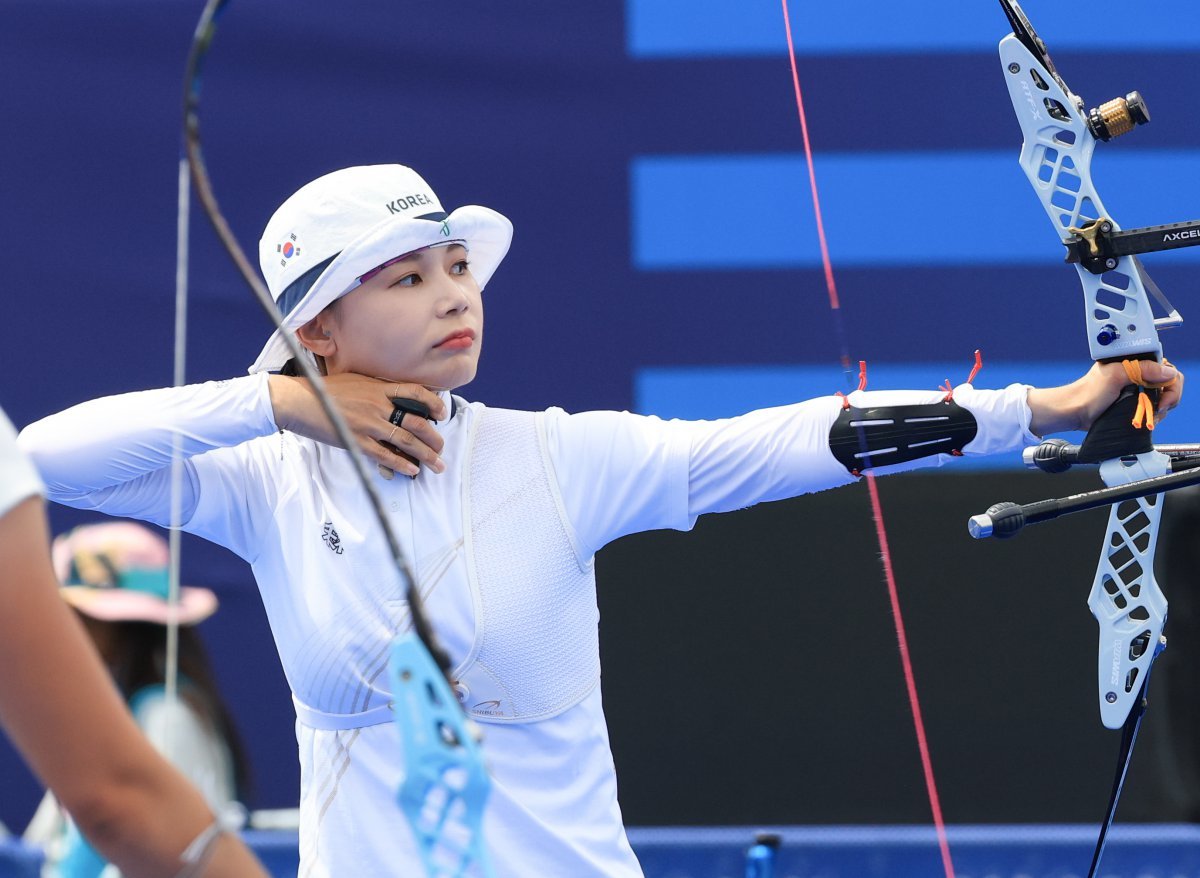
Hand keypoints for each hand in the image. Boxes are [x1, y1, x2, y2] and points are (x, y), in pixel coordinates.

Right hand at [268, 374, 447, 476]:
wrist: (300, 399)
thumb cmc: (326, 390)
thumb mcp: (356, 381)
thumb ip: (376, 389)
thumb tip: (393, 398)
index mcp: (379, 388)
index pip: (416, 392)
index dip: (434, 403)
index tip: (442, 414)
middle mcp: (378, 405)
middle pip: (417, 422)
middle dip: (434, 438)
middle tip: (441, 448)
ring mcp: (369, 424)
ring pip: (406, 441)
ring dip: (426, 455)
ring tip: (437, 465)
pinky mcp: (357, 440)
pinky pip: (385, 455)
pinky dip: (401, 464)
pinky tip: (412, 470)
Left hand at [1028, 360, 1183, 435]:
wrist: (1076, 412)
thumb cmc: (1089, 392)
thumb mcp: (1115, 375)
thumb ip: (1141, 369)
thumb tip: (1168, 373)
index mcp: (1135, 362)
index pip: (1167, 368)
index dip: (1169, 382)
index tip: (1162, 397)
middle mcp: (1139, 374)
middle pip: (1169, 383)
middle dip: (1168, 397)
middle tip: (1158, 408)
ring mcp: (1138, 389)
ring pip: (1164, 397)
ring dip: (1161, 408)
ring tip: (1150, 414)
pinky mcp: (1136, 403)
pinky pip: (1155, 407)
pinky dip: (1155, 414)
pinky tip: (1147, 418)